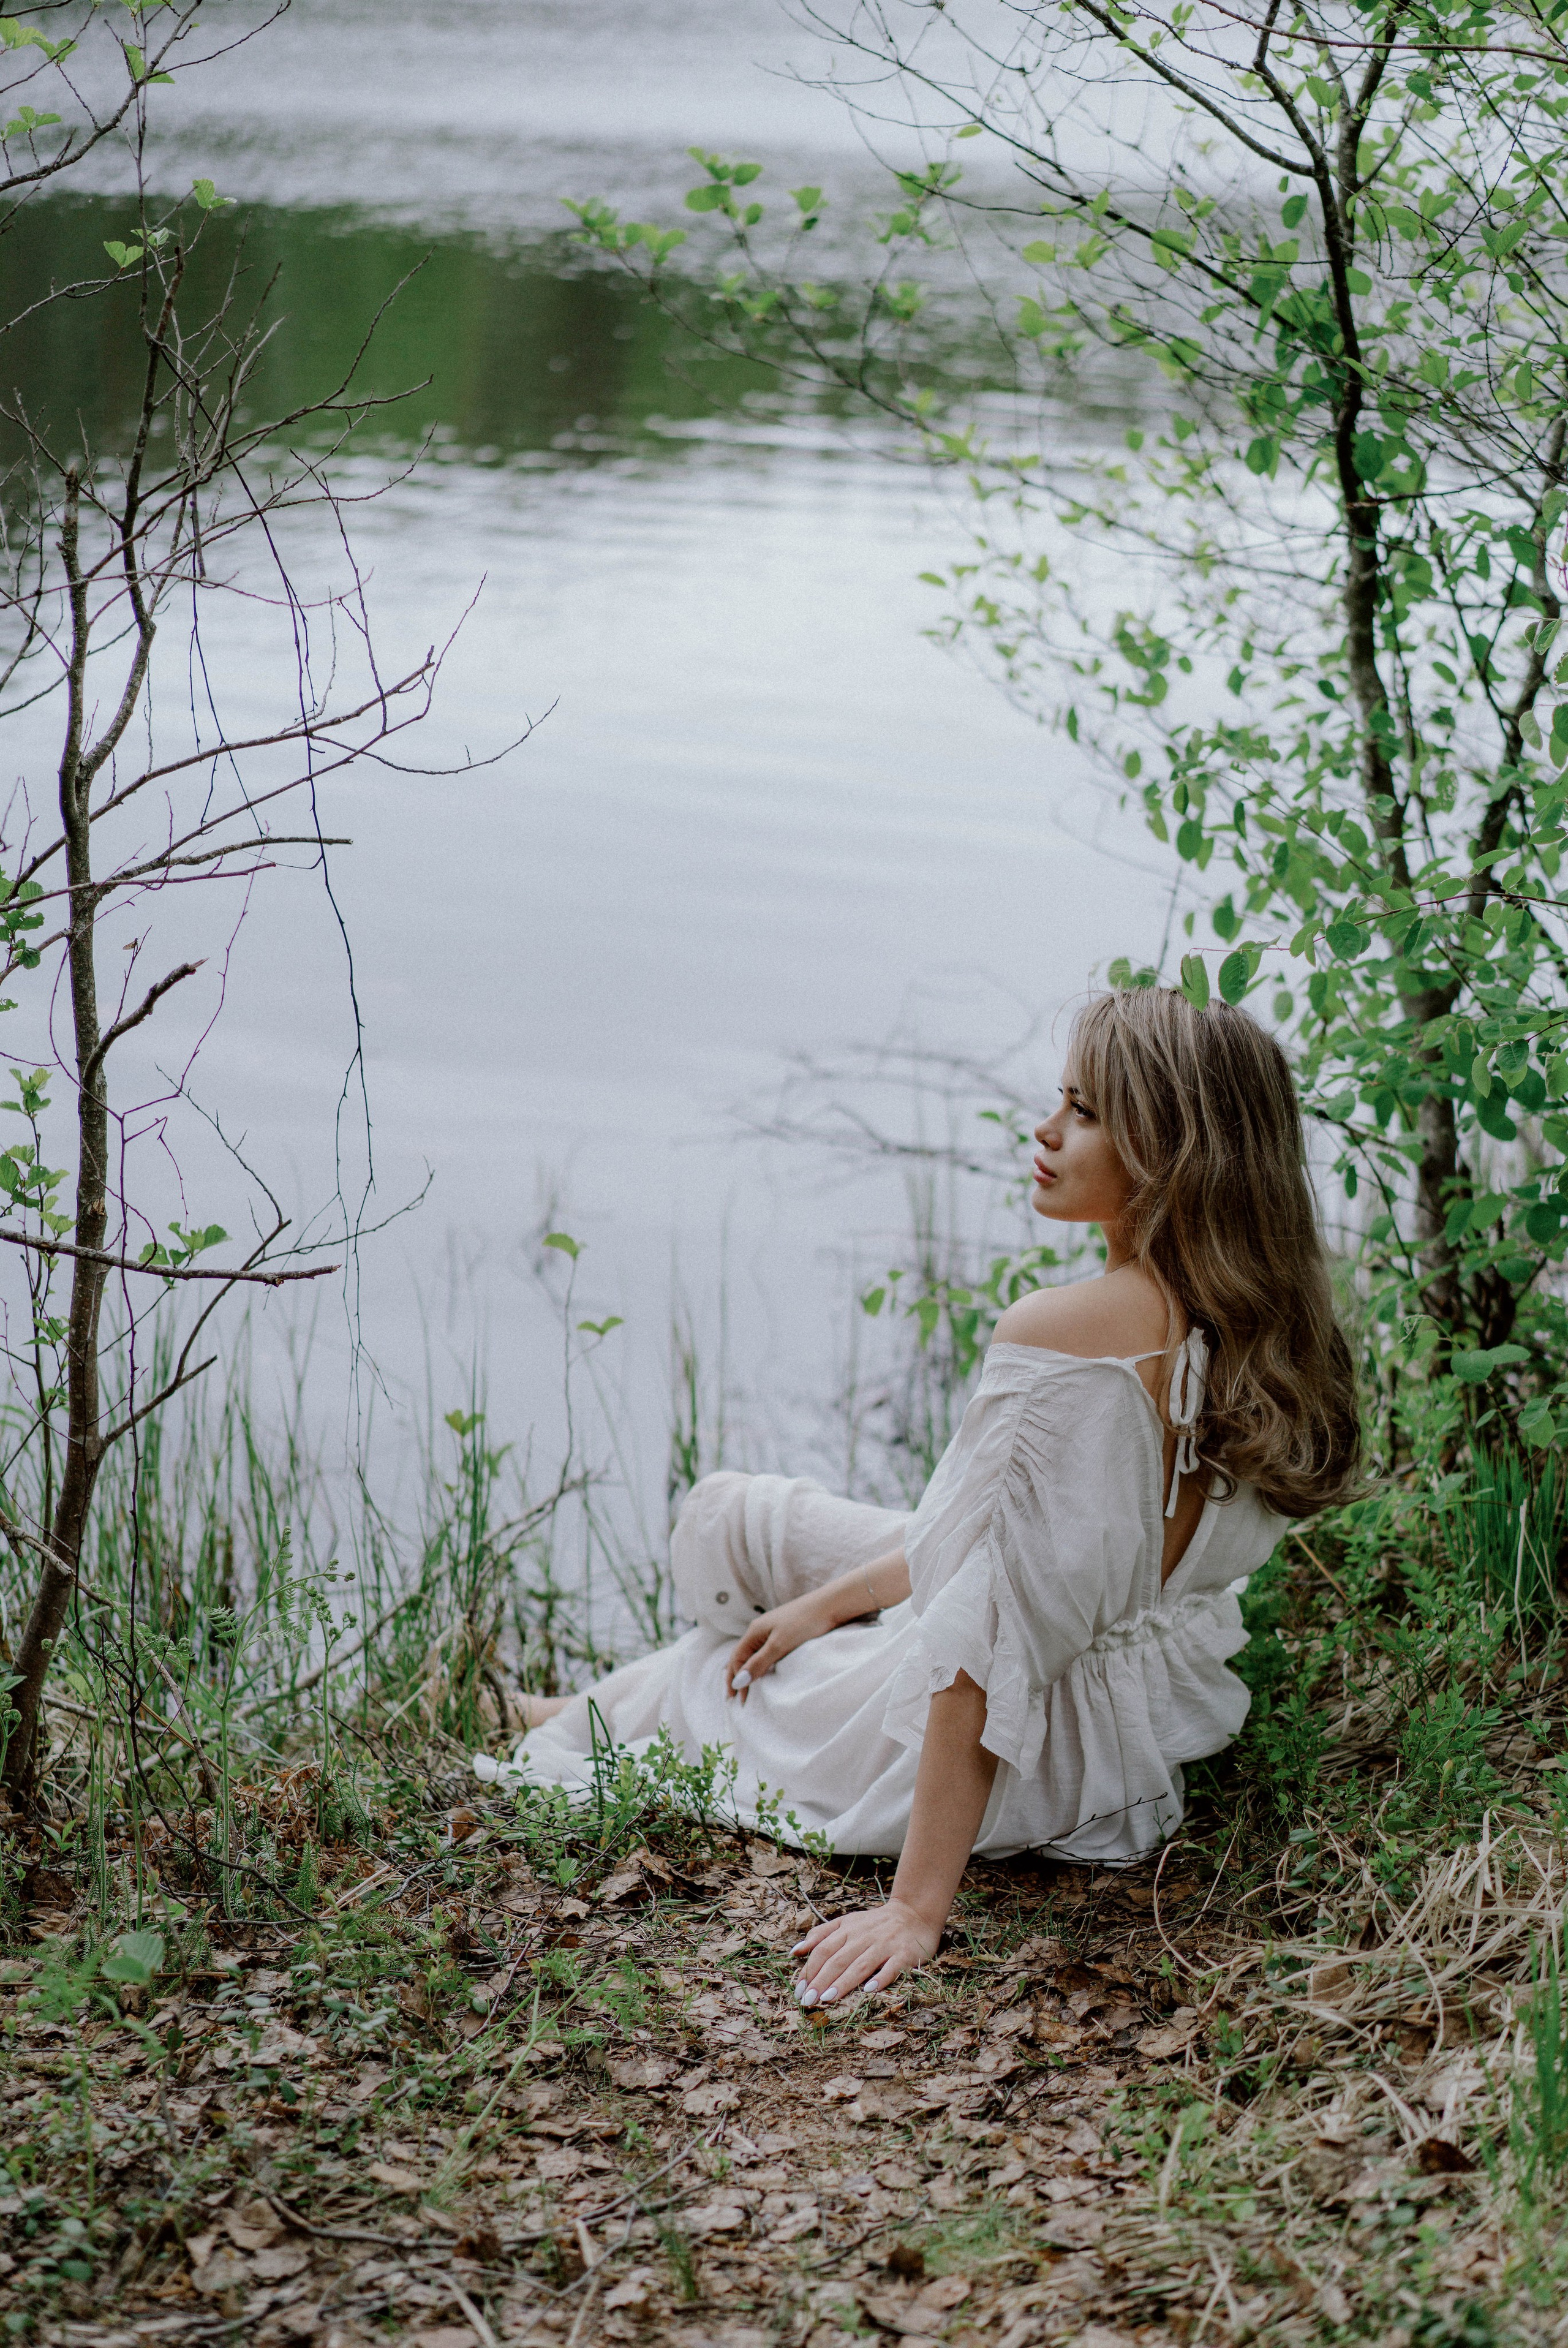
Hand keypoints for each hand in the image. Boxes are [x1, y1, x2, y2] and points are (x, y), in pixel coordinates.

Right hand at [725, 1592, 830, 1698]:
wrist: (831, 1605)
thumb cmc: (805, 1623)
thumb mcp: (779, 1645)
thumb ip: (758, 1663)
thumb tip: (738, 1681)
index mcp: (755, 1631)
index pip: (736, 1658)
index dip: (734, 1679)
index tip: (736, 1698)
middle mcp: (760, 1630)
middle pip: (742, 1656)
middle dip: (736, 1676)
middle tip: (735, 1698)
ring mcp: (772, 1630)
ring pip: (753, 1653)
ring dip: (748, 1671)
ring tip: (745, 1688)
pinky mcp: (785, 1632)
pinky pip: (765, 1651)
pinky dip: (760, 1664)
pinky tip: (764, 1670)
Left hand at [789, 1898, 939, 2004]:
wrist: (914, 1914)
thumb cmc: (875, 1923)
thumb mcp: (846, 1922)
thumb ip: (821, 1934)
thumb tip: (796, 1951)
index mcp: (848, 1928)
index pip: (823, 1949)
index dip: (809, 1969)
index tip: (798, 1990)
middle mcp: (864, 1936)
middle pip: (838, 1960)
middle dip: (820, 1981)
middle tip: (807, 2001)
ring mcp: (884, 1945)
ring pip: (860, 1965)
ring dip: (843, 1983)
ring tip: (827, 1999)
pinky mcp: (904, 1954)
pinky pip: (891, 1968)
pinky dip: (880, 1979)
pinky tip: (868, 1991)